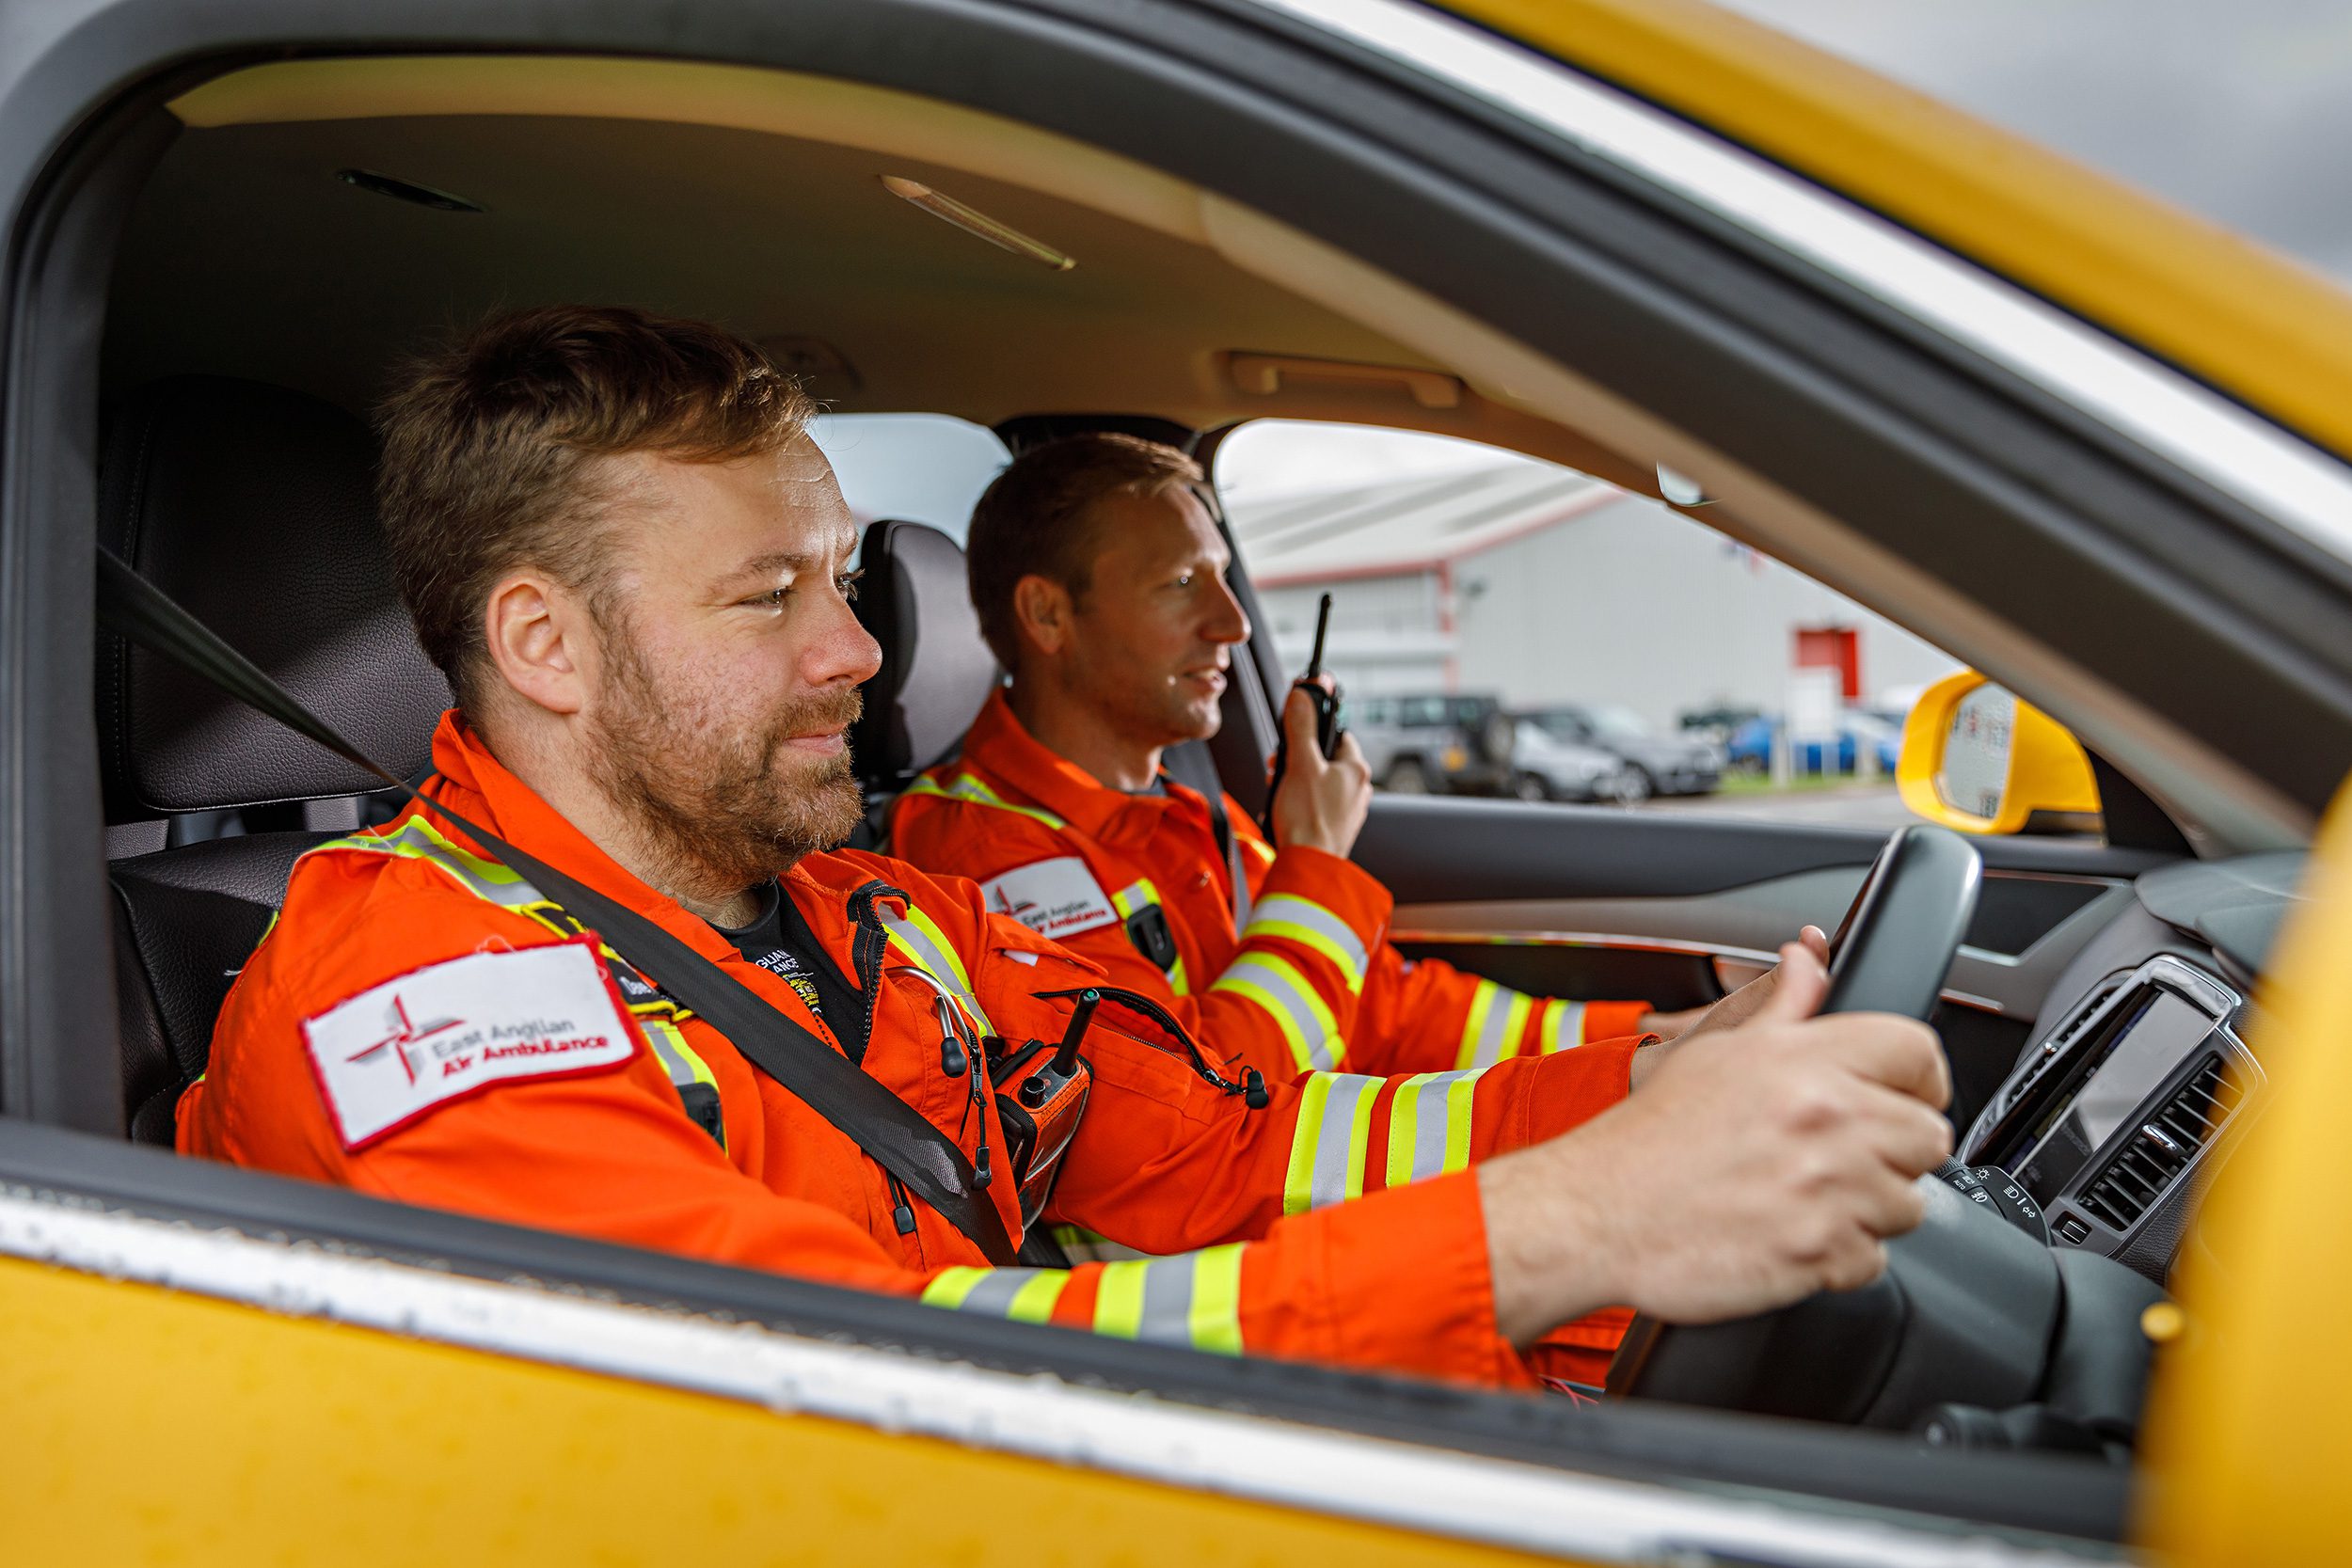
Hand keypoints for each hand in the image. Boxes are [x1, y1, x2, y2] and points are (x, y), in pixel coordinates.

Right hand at [1269, 679, 1371, 857]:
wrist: (1308, 865)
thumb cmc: (1308, 819)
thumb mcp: (1300, 764)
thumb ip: (1301, 727)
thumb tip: (1301, 697)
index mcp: (1356, 769)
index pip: (1338, 734)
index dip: (1314, 731)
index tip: (1296, 731)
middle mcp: (1358, 789)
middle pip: (1325, 759)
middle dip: (1298, 760)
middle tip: (1280, 767)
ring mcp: (1348, 810)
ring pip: (1319, 783)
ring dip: (1296, 782)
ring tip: (1280, 790)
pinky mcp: (1336, 827)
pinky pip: (1316, 805)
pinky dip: (1300, 803)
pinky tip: (1286, 810)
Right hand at [1479, 939, 1950, 1343]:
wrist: (1597, 1213)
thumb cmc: (1649, 1138)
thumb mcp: (1716, 1054)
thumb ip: (1782, 1010)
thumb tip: (1808, 960)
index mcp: (1805, 1060)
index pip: (1919, 1053)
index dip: (1919, 1080)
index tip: (1904, 1099)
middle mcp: (1827, 1117)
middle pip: (1929, 1138)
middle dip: (1894, 1154)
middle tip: (1841, 1160)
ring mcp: (1829, 1188)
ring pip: (1908, 1206)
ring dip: (1867, 1210)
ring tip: (1806, 1200)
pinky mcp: (1821, 1252)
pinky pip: (1873, 1260)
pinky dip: (1838, 1258)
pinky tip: (1792, 1236)